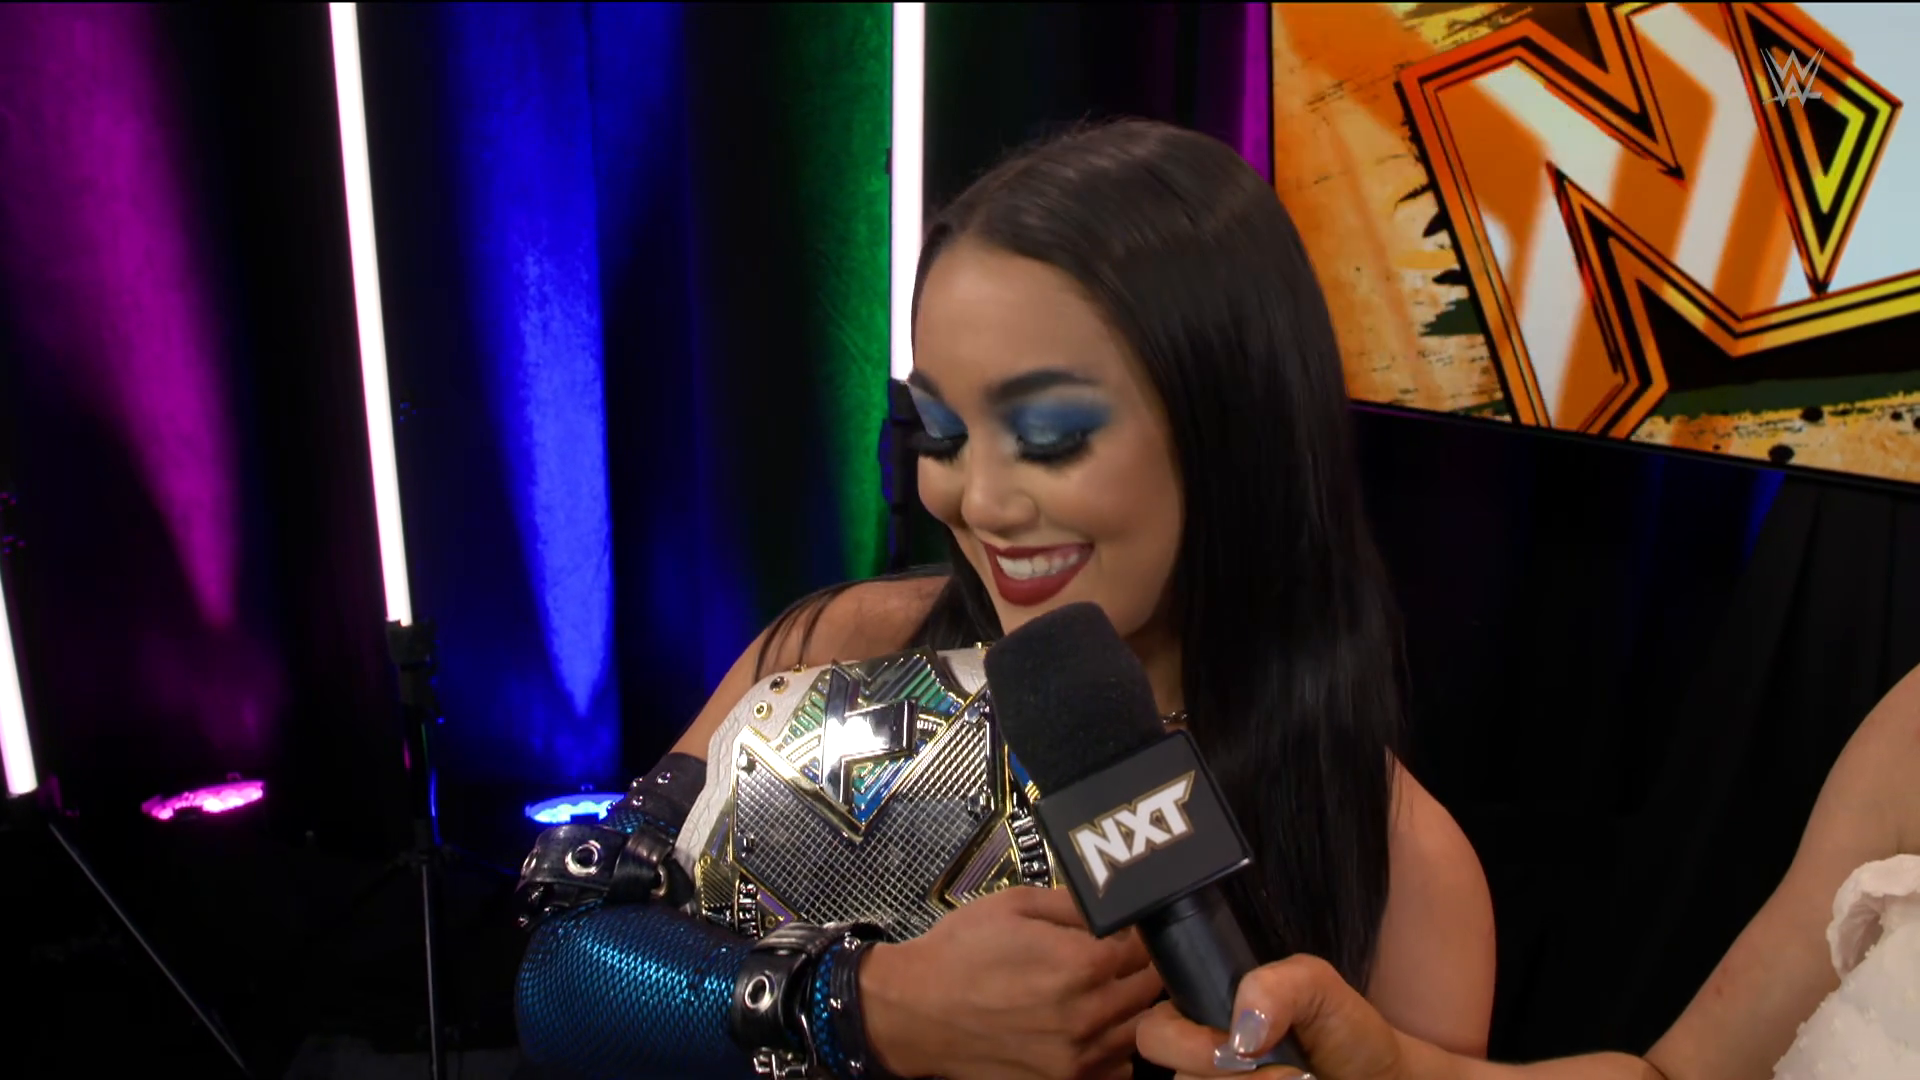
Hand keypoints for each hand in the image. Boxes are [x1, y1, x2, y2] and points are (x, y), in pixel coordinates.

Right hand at [861, 885, 1164, 1078]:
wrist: (915, 1009)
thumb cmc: (960, 951)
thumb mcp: (1015, 903)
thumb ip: (1075, 904)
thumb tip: (1115, 908)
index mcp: (1080, 963)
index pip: (1146, 950)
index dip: (1141, 936)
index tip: (1127, 932)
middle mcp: (1087, 1014)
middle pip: (1151, 991)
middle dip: (1141, 970)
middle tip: (1121, 959)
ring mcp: (1077, 1056)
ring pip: (1140, 1032)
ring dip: (1133, 1010)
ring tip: (1107, 993)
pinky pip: (1116, 1069)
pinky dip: (1114, 1049)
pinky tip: (1091, 1029)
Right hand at [1135, 955, 1408, 1079]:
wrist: (1379, 1077)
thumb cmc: (1345, 1030)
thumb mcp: (1319, 985)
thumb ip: (1277, 985)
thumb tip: (1241, 1032)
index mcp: (1203, 1018)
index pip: (1155, 1030)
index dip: (1183, 1043)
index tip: (1238, 1048)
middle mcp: (1200, 1064)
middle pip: (1176, 1079)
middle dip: (1224, 1075)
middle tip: (1283, 1073)